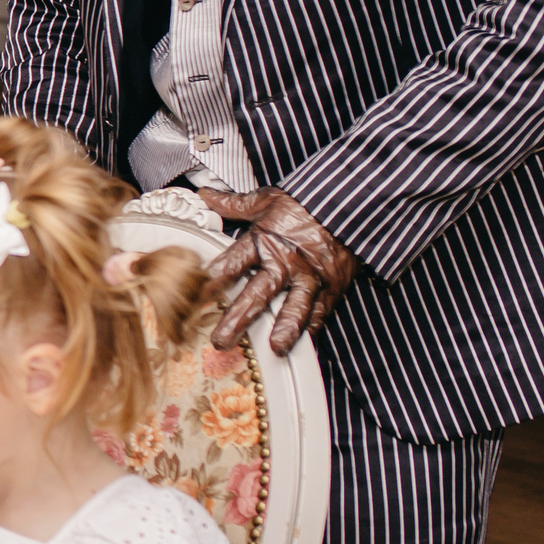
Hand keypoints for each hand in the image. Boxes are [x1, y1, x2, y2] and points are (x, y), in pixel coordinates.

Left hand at [194, 186, 357, 354]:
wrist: (349, 207)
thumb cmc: (304, 205)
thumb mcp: (266, 200)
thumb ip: (234, 205)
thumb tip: (205, 196)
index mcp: (264, 242)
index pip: (233, 263)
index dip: (213, 280)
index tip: (194, 297)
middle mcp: (285, 263)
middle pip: (258, 294)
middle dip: (239, 318)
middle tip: (222, 340)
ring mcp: (309, 278)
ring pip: (294, 308)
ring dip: (284, 329)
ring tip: (275, 348)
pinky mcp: (330, 288)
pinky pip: (320, 312)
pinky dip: (311, 329)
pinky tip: (301, 346)